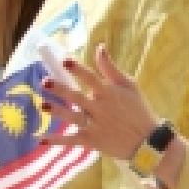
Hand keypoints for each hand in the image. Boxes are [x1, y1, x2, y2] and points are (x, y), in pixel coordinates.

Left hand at [42, 44, 161, 160]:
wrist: (147, 140)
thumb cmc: (137, 108)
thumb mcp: (128, 85)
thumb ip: (110, 68)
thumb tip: (99, 47)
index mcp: (109, 93)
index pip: (91, 78)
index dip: (78, 69)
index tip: (64, 60)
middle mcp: (100, 109)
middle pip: (77, 97)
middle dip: (60, 90)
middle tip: (44, 82)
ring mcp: (95, 125)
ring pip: (73, 117)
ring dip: (57, 112)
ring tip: (42, 105)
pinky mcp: (92, 140)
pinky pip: (72, 140)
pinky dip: (57, 141)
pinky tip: (40, 140)